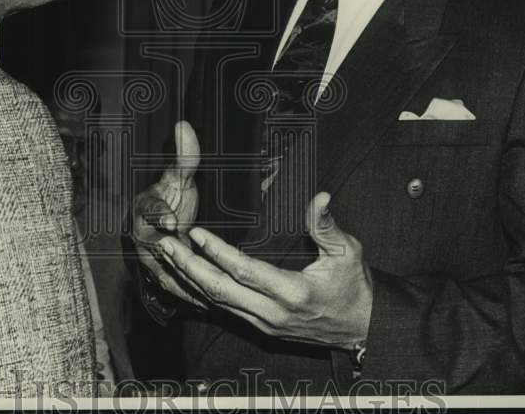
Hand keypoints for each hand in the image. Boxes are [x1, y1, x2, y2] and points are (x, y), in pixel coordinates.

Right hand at [131, 120, 205, 306]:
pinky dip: (188, 295)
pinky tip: (206, 303)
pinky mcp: (161, 278)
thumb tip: (184, 125)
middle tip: (191, 263)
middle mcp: (141, 235)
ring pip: (164, 272)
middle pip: (154, 248)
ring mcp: (149, 260)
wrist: (165, 223)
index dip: (161, 215)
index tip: (172, 221)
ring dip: (182, 281)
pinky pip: (174, 288)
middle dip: (172, 257)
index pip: (150, 210)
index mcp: (144, 208)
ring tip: (203, 289)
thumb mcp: (179, 177)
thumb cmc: (171, 197)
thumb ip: (184, 156)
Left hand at [156, 192, 372, 347]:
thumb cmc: (354, 288)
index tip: (196, 233)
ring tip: (166, 255)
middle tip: (163, 245)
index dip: (218, 252)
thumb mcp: (349, 253)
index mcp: (292, 292)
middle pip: (219, 291)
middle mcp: (272, 313)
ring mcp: (263, 323)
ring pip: (215, 302)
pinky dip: (200, 291)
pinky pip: (222, 309)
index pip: (245, 271)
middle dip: (187, 267)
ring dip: (188, 278)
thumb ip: (327, 226)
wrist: (361, 328)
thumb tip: (320, 197)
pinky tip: (185, 275)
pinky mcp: (260, 327)